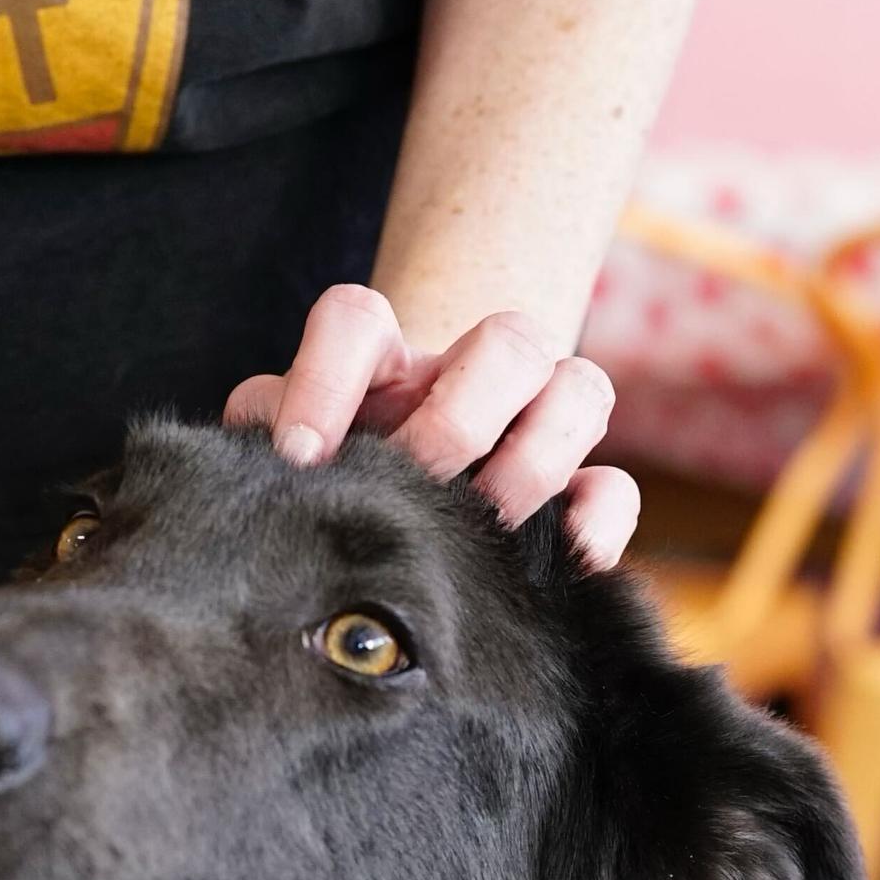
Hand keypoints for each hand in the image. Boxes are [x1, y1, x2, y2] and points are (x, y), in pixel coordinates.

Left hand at [224, 285, 640, 570]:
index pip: (357, 321)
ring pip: (580, 389)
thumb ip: (267, 446)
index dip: (327, 380)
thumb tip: (271, 471)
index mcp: (381, 358)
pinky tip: (561, 558)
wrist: (383, 529)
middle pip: (508, 339)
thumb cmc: (326, 482)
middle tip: (422, 480)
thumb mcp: (284, 458)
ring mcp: (533, 424)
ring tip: (487, 524)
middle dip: (464, 416)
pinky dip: (595, 521)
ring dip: (537, 459)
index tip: (301, 456)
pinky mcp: (573, 492)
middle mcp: (469, 373)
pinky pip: (612, 488)